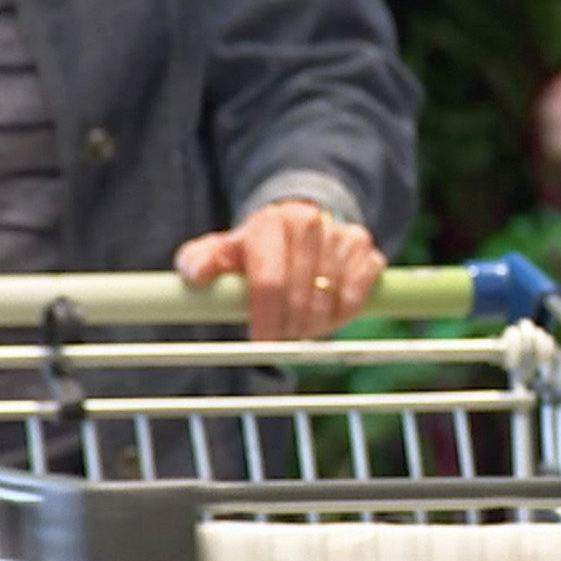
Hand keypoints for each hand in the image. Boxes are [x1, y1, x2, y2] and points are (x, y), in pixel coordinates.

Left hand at [174, 199, 384, 339]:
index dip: (266, 318)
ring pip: (330, 301)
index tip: (261, 338)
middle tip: (281, 335)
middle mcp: (308, 222)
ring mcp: (340, 234)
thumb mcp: (223, 251)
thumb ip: (200, 261)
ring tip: (301, 323)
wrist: (299, 225)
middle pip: (301, 298)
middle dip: (289, 327)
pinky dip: (343, 313)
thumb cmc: (256, 248)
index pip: (271, 282)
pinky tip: (327, 311)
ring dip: (315, 324)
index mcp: (271, 222)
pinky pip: (358, 295)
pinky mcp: (365, 248)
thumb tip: (195, 275)